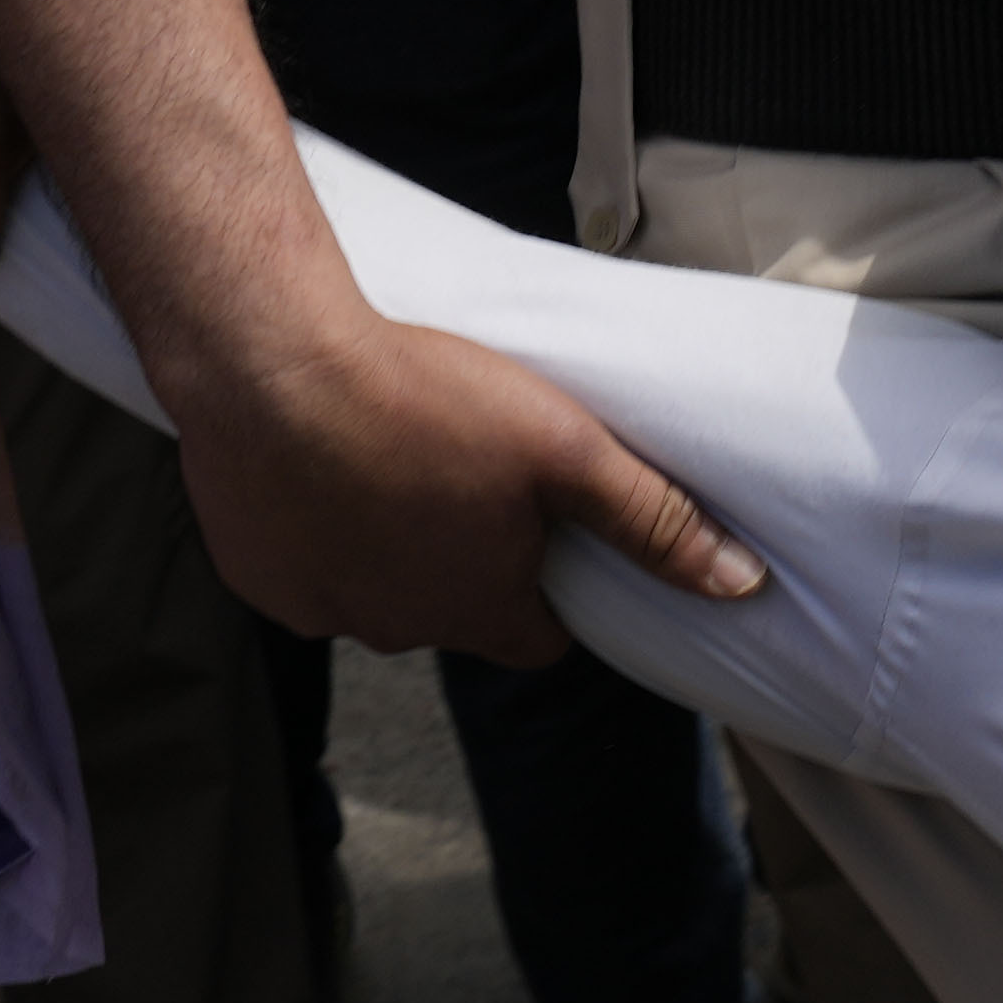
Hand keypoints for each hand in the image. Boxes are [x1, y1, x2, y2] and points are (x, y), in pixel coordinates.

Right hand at [160, 296, 763, 667]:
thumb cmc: (421, 399)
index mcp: (482, 611)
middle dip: (463, 563)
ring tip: (389, 463)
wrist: (270, 364)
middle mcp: (402, 631)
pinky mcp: (260, 578)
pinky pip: (302, 569)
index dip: (547, 587)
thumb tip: (742, 583)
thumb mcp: (566, 449)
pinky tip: (322, 471)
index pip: (540, 638)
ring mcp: (322, 610)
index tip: (541, 532)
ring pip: (374, 592)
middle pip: (455, 612)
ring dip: (386, 548)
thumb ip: (652, 519)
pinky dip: (315, 533)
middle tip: (459, 476)